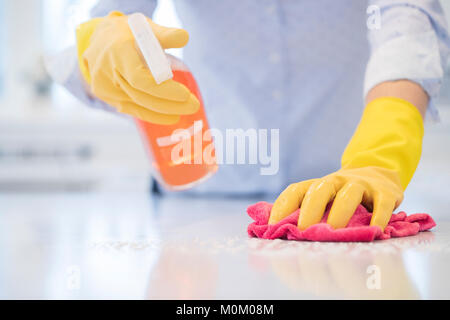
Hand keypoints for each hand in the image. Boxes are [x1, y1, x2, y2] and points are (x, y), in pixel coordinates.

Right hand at [76, 11, 198, 123]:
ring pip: (136, 105)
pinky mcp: (106, 96)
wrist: (96, 39)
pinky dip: (152, 115)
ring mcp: (104, 86)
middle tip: (193, 106)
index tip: (185, 95)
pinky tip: (170, 117)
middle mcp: (107, 71)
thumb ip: (165, 34)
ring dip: (163, 111)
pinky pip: (131, 109)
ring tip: (186, 111)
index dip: (163, 90)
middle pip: (141, 95)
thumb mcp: (144, 27)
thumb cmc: (125, 32)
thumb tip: (185, 37)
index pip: (140, 79)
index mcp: (117, 52)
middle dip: (169, 104)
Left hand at [268, 166, 402, 230]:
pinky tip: (374, 231)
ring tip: (334, 231)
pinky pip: (382, 203)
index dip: (282, 207)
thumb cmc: (342, 194)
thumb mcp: (323, 198)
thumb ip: (304, 212)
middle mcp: (337, 181)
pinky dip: (379, 217)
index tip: (272, 226)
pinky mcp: (384, 192)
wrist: (378, 172)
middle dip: (310, 210)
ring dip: (340, 213)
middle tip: (303, 230)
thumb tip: (276, 233)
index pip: (295, 190)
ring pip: (349, 194)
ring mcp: (361, 185)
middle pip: (320, 190)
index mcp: (318, 185)